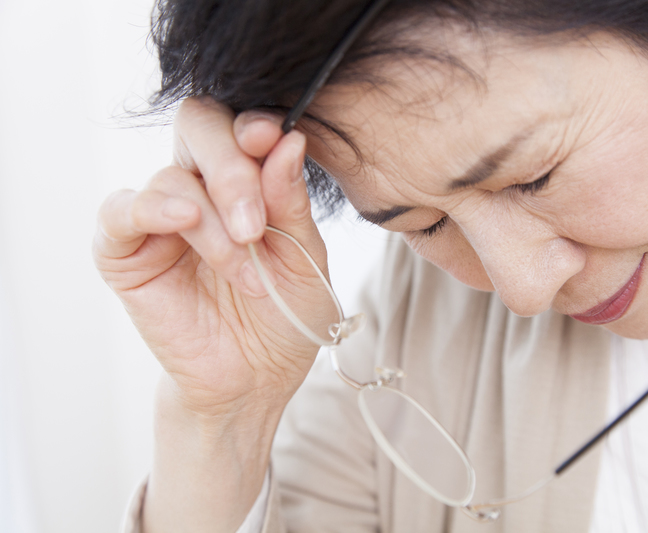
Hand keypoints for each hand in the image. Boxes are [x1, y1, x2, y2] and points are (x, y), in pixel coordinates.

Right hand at [94, 96, 335, 415]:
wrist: (257, 378)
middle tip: (256, 225)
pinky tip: (183, 220)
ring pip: (173, 179)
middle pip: (199, 128)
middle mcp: (201, 187)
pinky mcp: (125, 251)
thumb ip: (290, 200)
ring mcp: (161, 216)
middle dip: (232, 170)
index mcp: (246, 179)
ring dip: (213, 223)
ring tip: (244, 272)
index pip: (240, 125)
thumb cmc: (286, 313)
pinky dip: (151, 208)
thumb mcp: (304, 256)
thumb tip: (287, 138)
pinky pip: (121, 210)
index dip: (254, 125)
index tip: (272, 138)